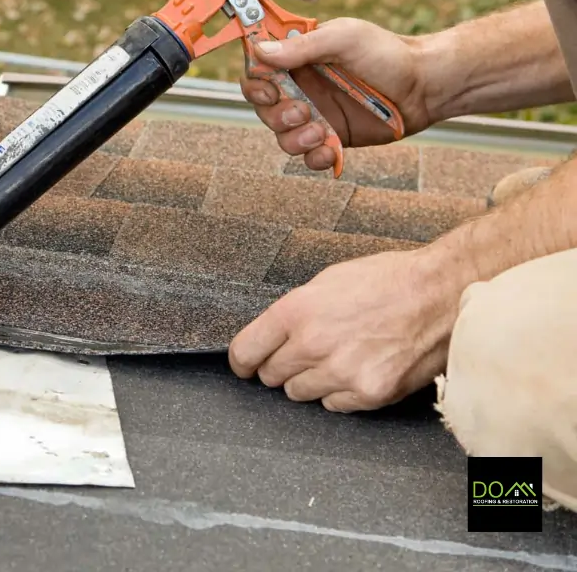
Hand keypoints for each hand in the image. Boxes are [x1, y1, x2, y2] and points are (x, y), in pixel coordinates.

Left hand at [228, 246, 461, 411]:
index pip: (245, 352)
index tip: (246, 364)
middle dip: (280, 366)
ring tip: (337, 357)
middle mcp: (313, 345)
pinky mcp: (370, 393)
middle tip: (303, 354)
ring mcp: (342, 372)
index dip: (243, 360)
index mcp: (297, 311)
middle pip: (271, 376)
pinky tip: (359, 369)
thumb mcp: (328, 281)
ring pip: (299, 394)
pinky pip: (334, 405)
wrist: (443, 294)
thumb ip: (295, 312)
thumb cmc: (388, 281)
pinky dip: (341, 392)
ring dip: (311, 380)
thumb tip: (272, 335)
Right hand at [241, 18, 435, 172]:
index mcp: (298, 59)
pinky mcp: (333, 138)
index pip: (257, 72)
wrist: (425, 86)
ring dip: (295, 139)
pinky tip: (331, 150)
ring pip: (282, 137)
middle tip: (302, 111)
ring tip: (321, 132)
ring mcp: (316, 115)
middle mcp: (302, 88)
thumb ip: (301, 47)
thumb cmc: (388, 53)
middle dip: (276, 116)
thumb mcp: (344, 38)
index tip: (271, 90)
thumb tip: (259, 51)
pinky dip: (315, 158)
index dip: (255, 84)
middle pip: (264, 109)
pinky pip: (308, 157)